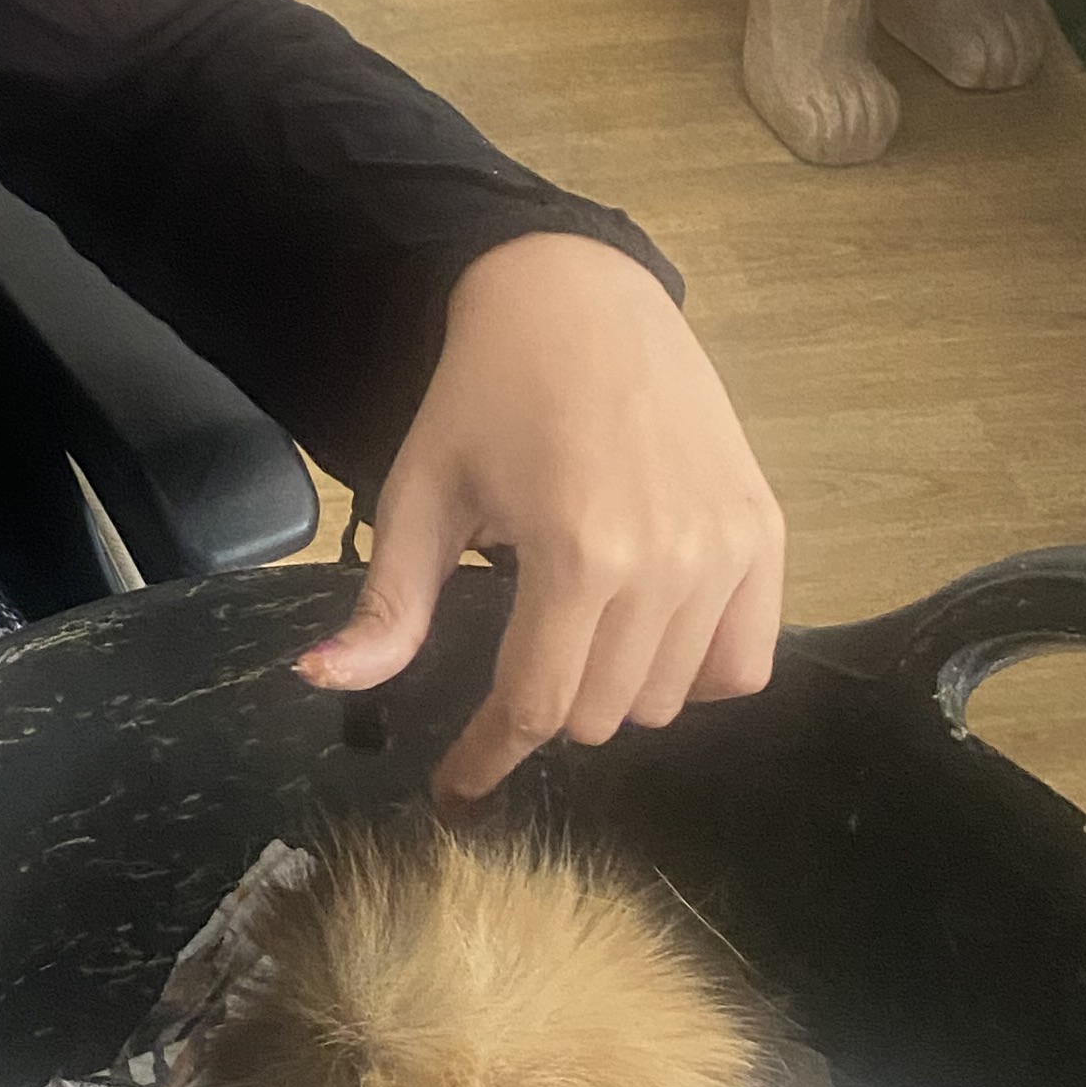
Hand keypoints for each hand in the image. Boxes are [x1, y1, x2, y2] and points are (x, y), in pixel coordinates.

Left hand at [301, 230, 785, 802]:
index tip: (454, 792)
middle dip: (544, 710)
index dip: (485, 759)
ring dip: (614, 691)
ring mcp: (726, 548)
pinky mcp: (764, 531)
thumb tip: (321, 681)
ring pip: (670, 699)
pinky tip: (649, 636)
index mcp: (576, 553)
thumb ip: (389, 605)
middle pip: (601, 713)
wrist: (579, 294)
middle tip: (515, 660)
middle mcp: (667, 562)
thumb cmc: (487, 390)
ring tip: (576, 630)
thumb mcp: (422, 492)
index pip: (534, 707)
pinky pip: (743, 661)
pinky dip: (696, 673)